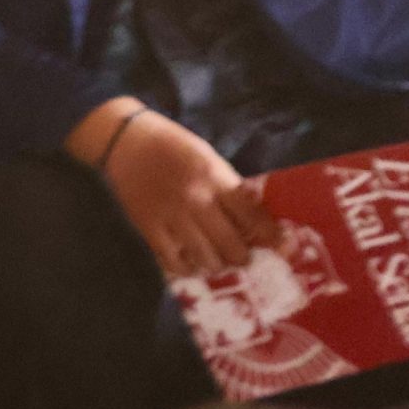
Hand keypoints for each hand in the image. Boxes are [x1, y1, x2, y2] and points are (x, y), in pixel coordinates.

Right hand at [99, 111, 277, 276]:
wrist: (124, 141)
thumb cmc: (173, 147)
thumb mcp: (209, 158)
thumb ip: (231, 188)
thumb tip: (256, 219)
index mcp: (215, 177)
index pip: (252, 215)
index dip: (271, 236)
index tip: (284, 248)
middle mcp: (195, 199)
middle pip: (231, 245)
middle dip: (242, 256)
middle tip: (244, 257)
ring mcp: (170, 216)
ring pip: (205, 259)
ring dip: (217, 264)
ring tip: (218, 260)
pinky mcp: (148, 228)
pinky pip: (173, 261)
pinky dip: (187, 267)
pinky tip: (191, 262)